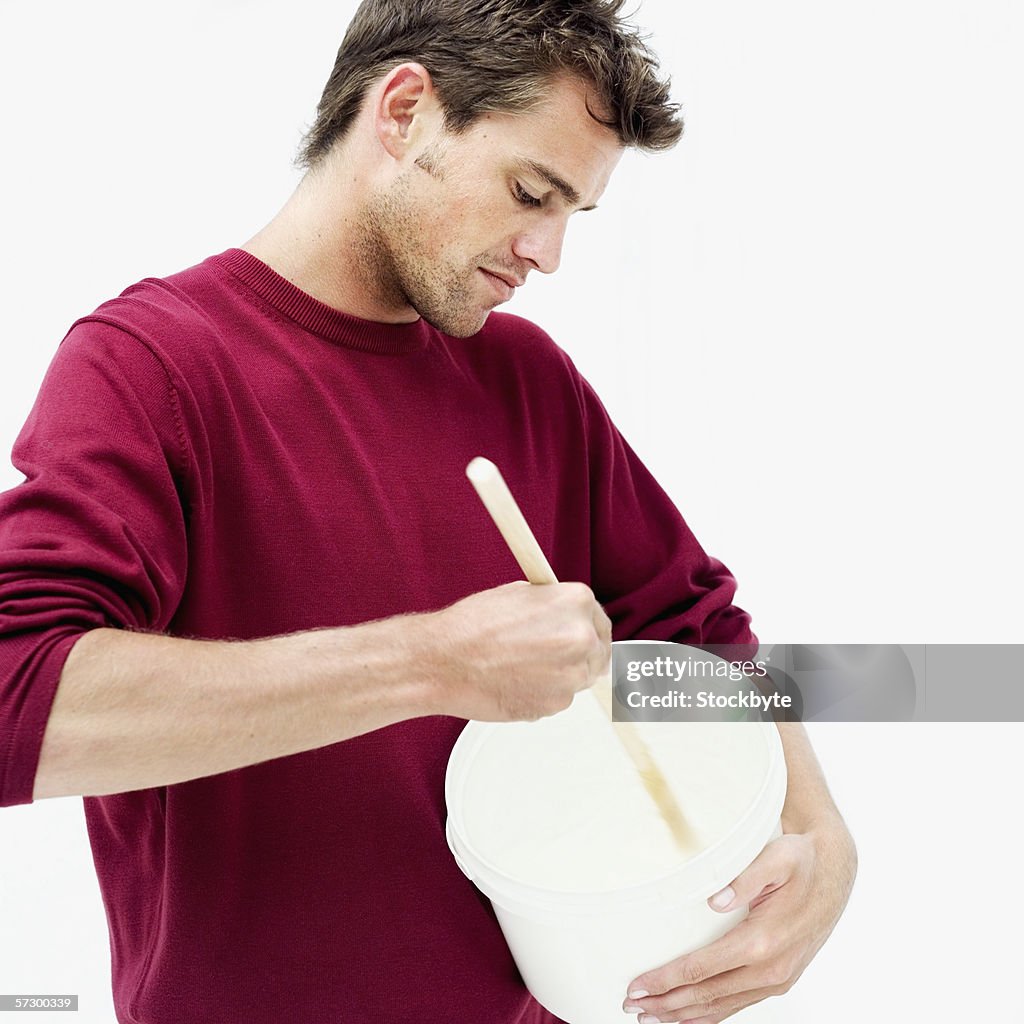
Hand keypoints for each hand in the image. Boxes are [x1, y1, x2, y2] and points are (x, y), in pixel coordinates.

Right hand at [425, 580, 611, 720]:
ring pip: (580, 677)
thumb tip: (566, 616)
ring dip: (561, 674)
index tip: (579, 633)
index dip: (587, 627)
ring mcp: (572, 674)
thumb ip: (553, 606)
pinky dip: (544, 693)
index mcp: (576, 602)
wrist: (443, 662)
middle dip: (578, 653)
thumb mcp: (519, 594)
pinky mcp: (558, 704)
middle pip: (598, 651)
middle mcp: (581, 637)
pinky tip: (516, 681)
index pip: (599, 619)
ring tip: (523, 665)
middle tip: (549, 653)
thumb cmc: (471, 627)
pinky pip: (561, 698)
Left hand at [622, 817, 856, 1022]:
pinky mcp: (779, 980)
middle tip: (631, 1006)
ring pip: (721, 1007)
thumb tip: (715, 900)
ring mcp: (776, 979)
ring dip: (683, 1015)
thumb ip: (745, 878)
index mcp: (762, 941)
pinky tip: (690, 1018)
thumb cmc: (803, 861)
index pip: (700, 969)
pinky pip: (738, 1004)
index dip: (665, 980)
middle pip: (706, 995)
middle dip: (665, 1004)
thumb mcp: (778, 859)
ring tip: (650, 1018)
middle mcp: (770, 969)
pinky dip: (711, 1015)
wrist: (836, 872)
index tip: (637, 986)